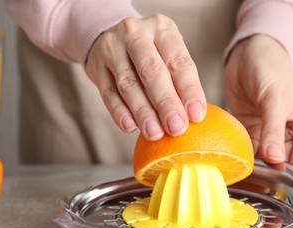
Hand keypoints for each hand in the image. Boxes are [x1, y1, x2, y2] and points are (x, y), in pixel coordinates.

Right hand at [85, 14, 206, 140]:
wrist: (109, 37)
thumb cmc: (149, 52)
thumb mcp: (167, 53)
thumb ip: (178, 80)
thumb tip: (192, 117)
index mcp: (162, 29)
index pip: (178, 62)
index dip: (189, 90)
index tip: (196, 115)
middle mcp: (136, 34)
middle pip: (152, 71)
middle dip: (166, 103)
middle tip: (176, 128)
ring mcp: (112, 48)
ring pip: (128, 84)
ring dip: (143, 112)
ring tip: (155, 133)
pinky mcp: (96, 66)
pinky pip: (108, 93)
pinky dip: (119, 112)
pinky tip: (130, 127)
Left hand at [224, 35, 292, 170]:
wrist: (248, 53)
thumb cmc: (272, 69)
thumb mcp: (276, 100)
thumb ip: (274, 130)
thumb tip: (275, 160)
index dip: (287, 175)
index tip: (268, 183)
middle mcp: (291, 134)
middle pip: (281, 164)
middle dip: (266, 172)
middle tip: (247, 178)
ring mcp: (269, 133)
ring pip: (261, 158)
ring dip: (249, 163)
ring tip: (235, 171)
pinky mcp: (250, 129)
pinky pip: (245, 147)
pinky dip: (238, 153)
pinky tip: (228, 159)